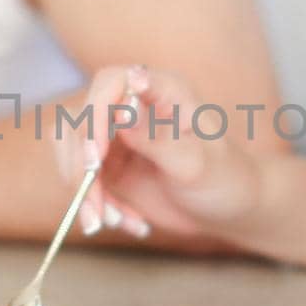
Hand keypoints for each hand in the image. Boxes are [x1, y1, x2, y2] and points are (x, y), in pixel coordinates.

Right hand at [53, 64, 261, 238]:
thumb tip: (122, 111)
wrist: (231, 207)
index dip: (95, 114)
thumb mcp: (194, 161)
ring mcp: (118, 137)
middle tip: (95, 204)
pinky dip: (96, 205)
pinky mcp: (110, 165)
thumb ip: (156, 137)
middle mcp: (133, 107)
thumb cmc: (225, 177)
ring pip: (74, 153)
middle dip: (81, 165)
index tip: (96, 157)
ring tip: (108, 222)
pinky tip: (127, 223)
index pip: (111, 82)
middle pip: (81, 121)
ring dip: (83, 191)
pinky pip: (84, 181)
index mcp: (160, 90)